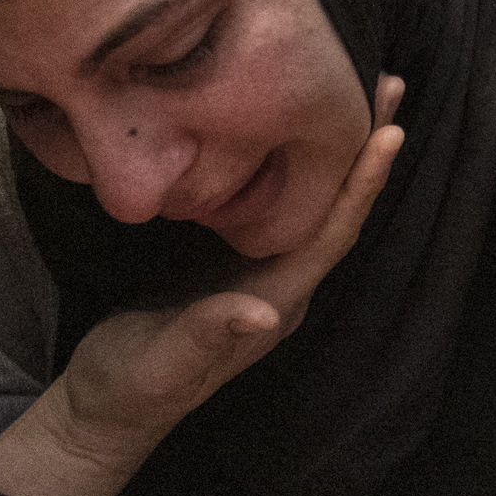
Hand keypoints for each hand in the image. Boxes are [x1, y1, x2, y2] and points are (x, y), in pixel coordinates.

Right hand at [0, 80, 405, 495]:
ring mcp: (258, 274)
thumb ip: (208, 336)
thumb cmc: (132, 388)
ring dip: (341, 153)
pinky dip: (298, 165)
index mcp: (274, 303)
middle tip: (390, 85)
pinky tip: (290, 132)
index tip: (390, 133)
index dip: (361, 186)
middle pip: (336, 211)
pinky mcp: (231, 264)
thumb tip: (262, 313)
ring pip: (313, 204)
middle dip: (366, 152)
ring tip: (361, 95)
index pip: (330, 236)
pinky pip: (280, 205)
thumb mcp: (164, 363)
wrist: (104, 410)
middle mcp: (280, 286)